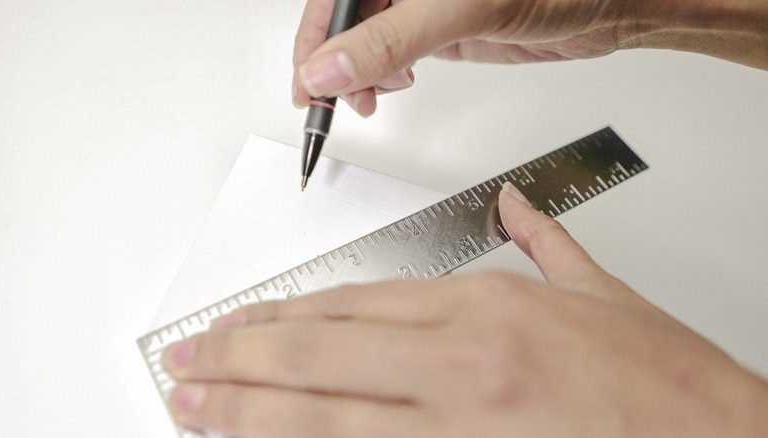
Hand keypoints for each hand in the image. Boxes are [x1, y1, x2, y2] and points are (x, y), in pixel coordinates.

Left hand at [162, 182, 767, 436]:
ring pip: (324, 415)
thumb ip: (544, 244)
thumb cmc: (663, 383)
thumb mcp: (602, 293)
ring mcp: (457, 427)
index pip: (355, 301)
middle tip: (184, 361)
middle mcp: (461, 364)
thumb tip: (520, 210)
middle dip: (238, 358)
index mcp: (486, 309)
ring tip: (193, 408)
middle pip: (319, 353)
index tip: (239, 321)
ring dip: (248, 412)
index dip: (284, 313)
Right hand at [292, 0, 625, 115]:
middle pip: (343, 17)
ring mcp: (420, 2)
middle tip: (330, 102)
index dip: (313, 38)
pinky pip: (391, 50)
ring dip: (357, 73)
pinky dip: (383, 75)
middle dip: (334, 62)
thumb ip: (391, 38)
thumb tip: (329, 67)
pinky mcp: (437, 26)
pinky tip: (394, 85)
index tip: (307, 83)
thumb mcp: (463, 8)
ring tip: (371, 97)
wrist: (607, 5)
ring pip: (364, 38)